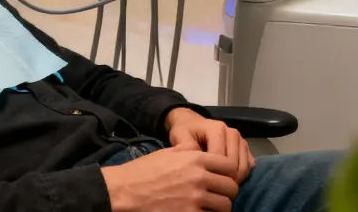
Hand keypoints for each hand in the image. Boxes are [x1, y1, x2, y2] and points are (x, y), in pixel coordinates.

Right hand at [101, 146, 239, 211]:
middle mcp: (199, 178)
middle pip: (231, 187)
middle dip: (226, 192)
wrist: (126, 191)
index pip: (229, 165)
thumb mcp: (167, 153)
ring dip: (220, 206)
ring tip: (209, 206)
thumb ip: (187, 152)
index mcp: (194, 159)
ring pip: (226, 206)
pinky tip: (199, 211)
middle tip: (217, 194)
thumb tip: (201, 152)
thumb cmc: (144, 170)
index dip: (227, 172)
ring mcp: (196, 199)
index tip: (221, 177)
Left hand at [166, 109, 253, 184]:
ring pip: (244, 167)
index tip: (204, 181)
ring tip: (219, 183)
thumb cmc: (186, 130)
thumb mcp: (179, 135)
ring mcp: (240, 140)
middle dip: (225, 178)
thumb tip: (194, 161)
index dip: (213, 173)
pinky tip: (227, 178)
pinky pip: (249, 166)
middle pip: (235, 165)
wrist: (192, 123)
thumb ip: (186, 147)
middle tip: (212, 187)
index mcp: (217, 129)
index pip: (222, 159)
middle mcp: (232, 133)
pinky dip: (241, 175)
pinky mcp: (245, 148)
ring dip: (234, 179)